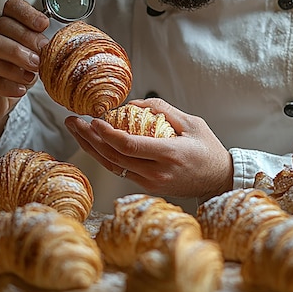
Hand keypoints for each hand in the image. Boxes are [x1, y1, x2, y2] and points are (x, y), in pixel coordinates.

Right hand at [0, 0, 49, 156]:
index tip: (44, 25)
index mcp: (3, 25)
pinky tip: (21, 90)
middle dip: (25, 41)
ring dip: (15, 63)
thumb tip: (65, 44)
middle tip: (41, 58)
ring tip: (32, 76)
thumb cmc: (16, 74)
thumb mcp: (33, 58)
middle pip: (1, 27)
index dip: (28, 13)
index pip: (11, 6)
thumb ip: (43, 48)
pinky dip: (6, 84)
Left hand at [65, 98, 232, 199]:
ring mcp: (151, 183)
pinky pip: (121, 170)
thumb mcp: (192, 122)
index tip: (93, 120)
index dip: (107, 134)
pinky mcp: (147, 186)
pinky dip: (104, 155)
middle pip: (114, 158)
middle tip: (74, 121)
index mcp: (169, 155)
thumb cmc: (207, 149)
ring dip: (92, 148)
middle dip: (90, 139)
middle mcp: (157, 173)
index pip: (129, 147)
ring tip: (77, 130)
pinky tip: (94, 142)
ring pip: (113, 166)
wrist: (219, 180)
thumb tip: (132, 104)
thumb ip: (162, 110)